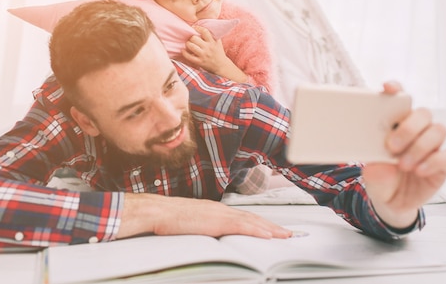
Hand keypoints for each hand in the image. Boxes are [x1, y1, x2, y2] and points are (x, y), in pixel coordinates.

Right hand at [119, 193, 292, 238]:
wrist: (157, 211)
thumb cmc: (167, 219)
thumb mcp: (189, 223)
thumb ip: (202, 228)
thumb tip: (209, 237)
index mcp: (214, 210)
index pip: (242, 217)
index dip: (259, 223)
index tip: (272, 229)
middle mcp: (220, 209)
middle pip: (252, 218)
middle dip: (271, 226)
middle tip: (288, 233)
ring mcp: (219, 214)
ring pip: (251, 221)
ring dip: (270, 228)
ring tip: (285, 235)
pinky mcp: (216, 221)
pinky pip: (242, 226)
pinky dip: (257, 230)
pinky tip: (269, 235)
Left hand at [181, 25, 228, 71]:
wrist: (221, 66)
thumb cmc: (218, 52)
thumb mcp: (217, 42)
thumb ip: (212, 35)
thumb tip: (203, 26)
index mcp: (213, 42)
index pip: (204, 31)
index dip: (198, 28)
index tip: (194, 27)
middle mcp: (208, 48)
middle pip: (195, 38)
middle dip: (191, 38)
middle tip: (192, 39)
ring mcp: (203, 55)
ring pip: (191, 46)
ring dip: (188, 44)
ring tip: (188, 44)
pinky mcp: (200, 62)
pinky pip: (189, 57)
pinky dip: (184, 53)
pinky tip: (184, 51)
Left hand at [362, 81, 445, 228]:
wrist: (392, 204)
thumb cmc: (382, 180)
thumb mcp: (371, 175)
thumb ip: (374, 170)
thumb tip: (380, 166)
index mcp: (395, 125)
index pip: (399, 101)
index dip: (396, 91)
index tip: (387, 89)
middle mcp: (416, 131)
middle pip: (422, 114)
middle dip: (408, 128)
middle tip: (392, 146)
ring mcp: (431, 146)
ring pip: (437, 131)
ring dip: (420, 146)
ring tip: (404, 164)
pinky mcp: (443, 163)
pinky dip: (434, 161)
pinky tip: (420, 170)